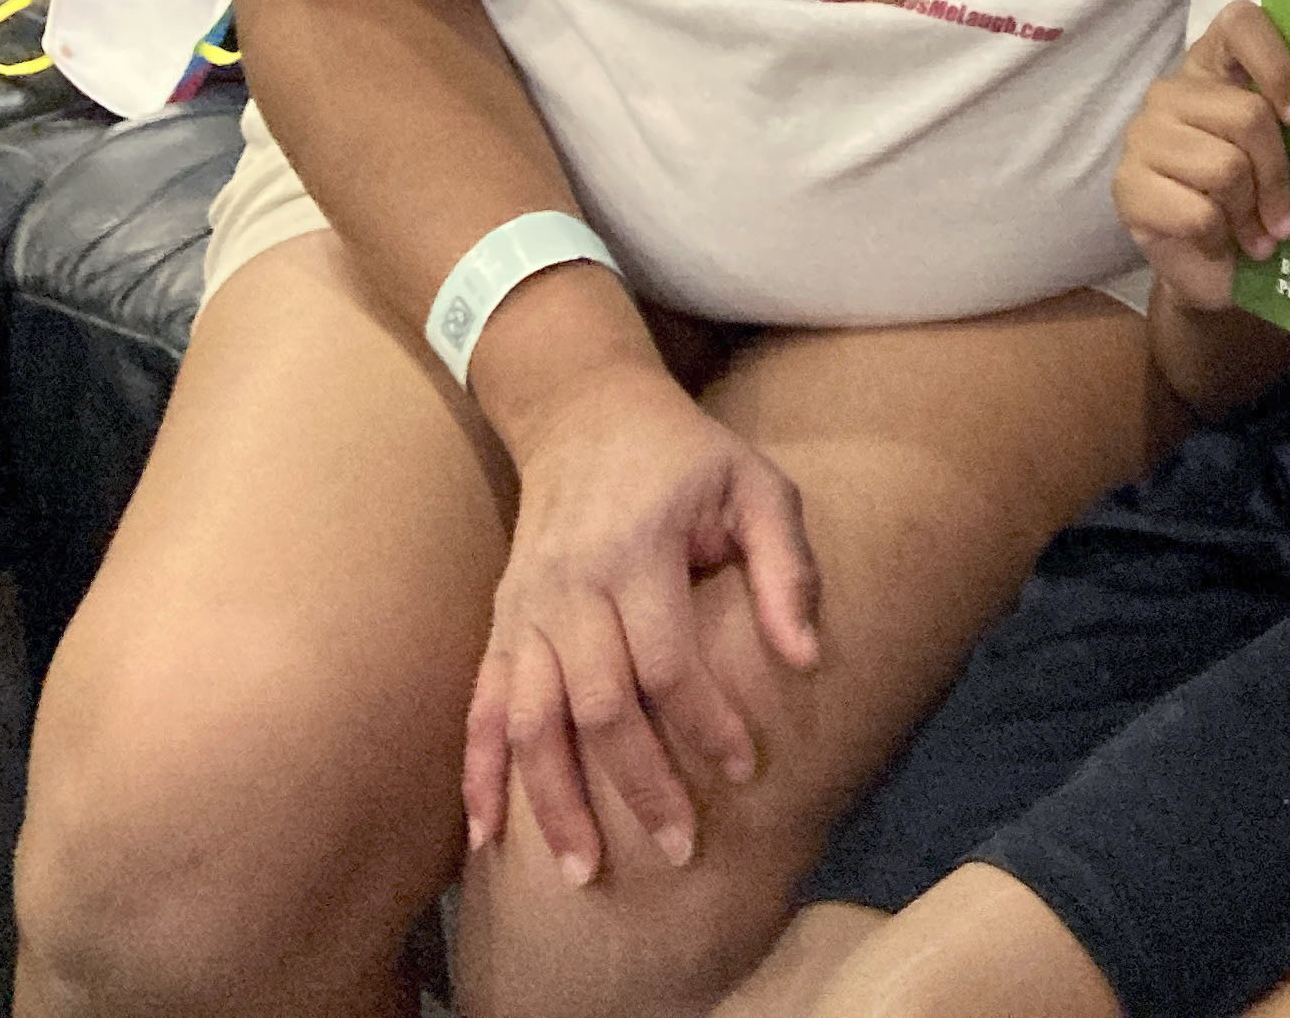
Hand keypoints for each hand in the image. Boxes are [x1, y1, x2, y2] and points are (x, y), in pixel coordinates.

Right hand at [462, 365, 820, 883]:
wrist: (585, 412)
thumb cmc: (688, 457)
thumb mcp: (756, 485)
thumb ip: (787, 566)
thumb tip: (808, 658)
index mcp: (635, 551)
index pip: (666, 660)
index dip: (705, 722)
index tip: (747, 769)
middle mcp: (569, 587)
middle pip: (596, 705)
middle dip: (636, 785)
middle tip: (679, 852)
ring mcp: (524, 609)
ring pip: (529, 722)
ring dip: (553, 802)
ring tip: (584, 876)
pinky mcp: (500, 624)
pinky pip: (482, 709)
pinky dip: (481, 774)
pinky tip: (488, 837)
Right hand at [1114, 0, 1289, 307]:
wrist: (1210, 267)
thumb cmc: (1253, 200)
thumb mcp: (1280, 154)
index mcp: (1212, 66)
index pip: (1240, 23)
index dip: (1277, 64)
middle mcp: (1171, 91)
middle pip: (1249, 115)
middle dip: (1277, 176)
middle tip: (1286, 218)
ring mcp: (1142, 136)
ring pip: (1226, 167)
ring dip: (1250, 215)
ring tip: (1255, 236)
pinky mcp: (1127, 186)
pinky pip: (1198, 212)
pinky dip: (1220, 238)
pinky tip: (1218, 243)